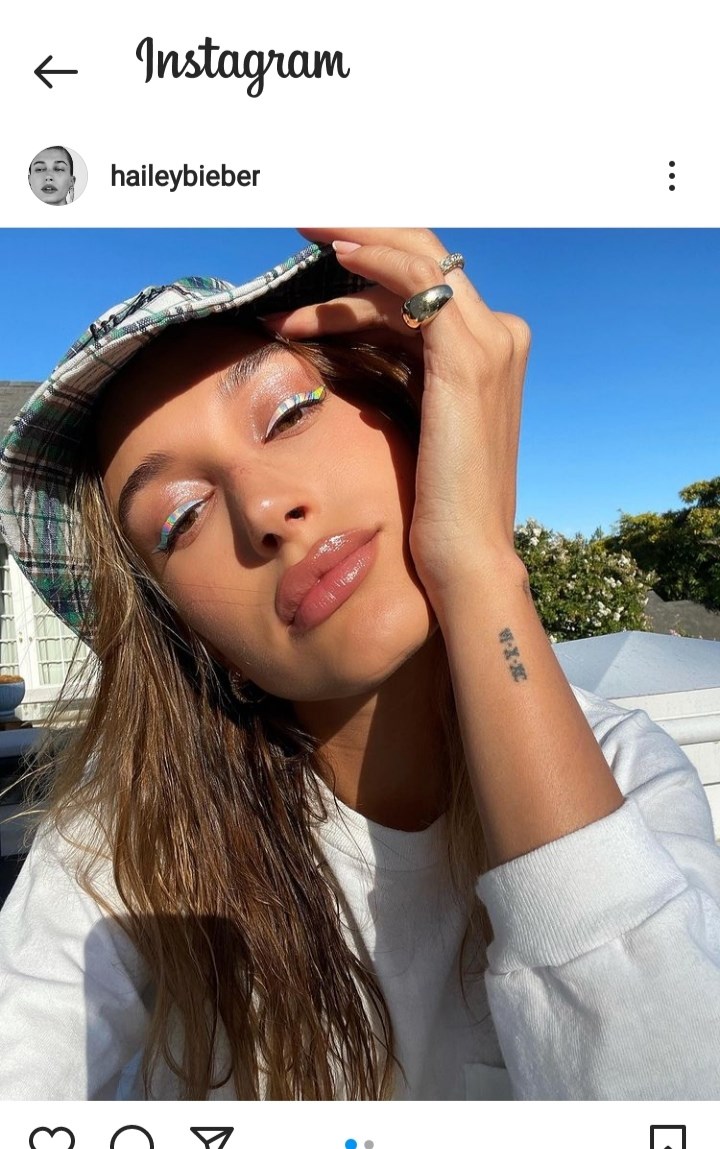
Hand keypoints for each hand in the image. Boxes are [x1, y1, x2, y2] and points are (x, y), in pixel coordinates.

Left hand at [266, 228, 530, 609]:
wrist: (464, 554)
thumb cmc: (433, 503)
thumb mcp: (416, 422)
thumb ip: (401, 375)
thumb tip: (352, 348)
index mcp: (488, 350)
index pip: (427, 281)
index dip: (374, 254)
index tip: (320, 249)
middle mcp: (499, 335)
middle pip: (424, 254)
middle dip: (362, 228)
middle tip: (306, 220)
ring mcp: (491, 341)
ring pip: (417, 258)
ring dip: (353, 240)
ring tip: (300, 238)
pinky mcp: (468, 356)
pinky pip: (417, 281)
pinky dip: (375, 259)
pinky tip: (335, 255)